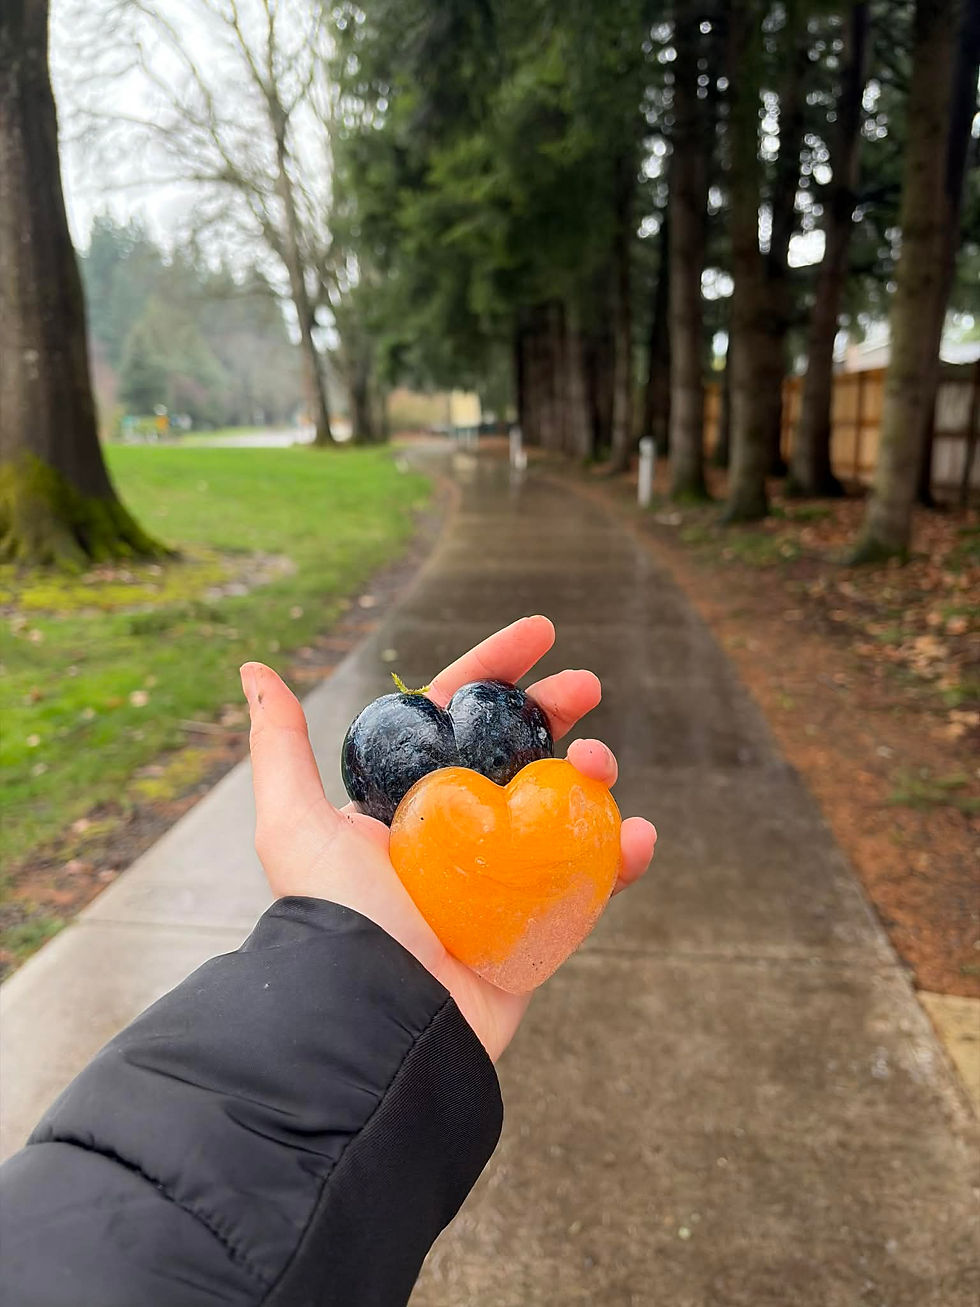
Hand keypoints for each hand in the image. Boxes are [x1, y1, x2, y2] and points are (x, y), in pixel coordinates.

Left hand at [240, 615, 656, 1060]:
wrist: (378, 1023)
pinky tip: (638, 835)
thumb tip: (255, 668)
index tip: (541, 633)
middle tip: (588, 686)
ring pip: (562, 806)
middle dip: (555, 711)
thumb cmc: (334, 920)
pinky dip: (621, 854)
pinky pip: (591, 879)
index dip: (497, 669)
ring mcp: (503, 878)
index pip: (457, 716)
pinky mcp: (539, 926)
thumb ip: (280, 746)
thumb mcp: (294, 824)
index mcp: (409, 800)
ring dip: (592, 776)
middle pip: (518, 751)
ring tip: (602, 764)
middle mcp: (457, 832)